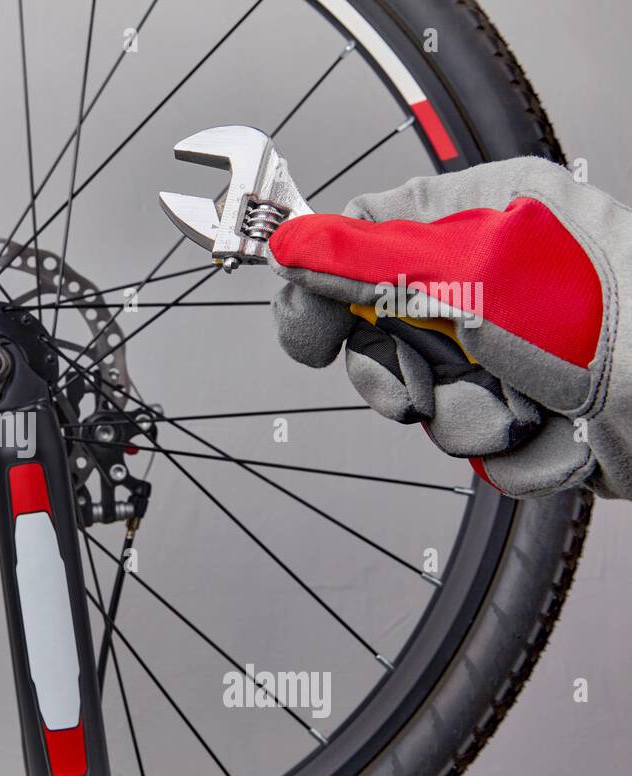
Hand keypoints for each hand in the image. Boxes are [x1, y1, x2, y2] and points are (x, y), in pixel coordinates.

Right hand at [267, 157, 631, 498]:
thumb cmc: (614, 320)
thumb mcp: (470, 269)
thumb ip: (364, 258)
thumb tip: (290, 245)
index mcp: (478, 217)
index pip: (362, 242)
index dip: (326, 291)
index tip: (313, 333)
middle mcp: (487, 281)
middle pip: (379, 334)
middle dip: (406, 370)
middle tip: (439, 367)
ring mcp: (504, 348)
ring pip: (421, 397)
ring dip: (463, 413)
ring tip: (522, 400)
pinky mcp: (522, 407)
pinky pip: (465, 438)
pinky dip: (502, 444)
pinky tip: (544, 426)